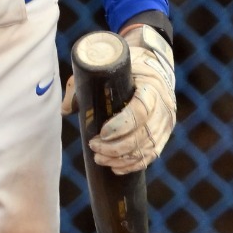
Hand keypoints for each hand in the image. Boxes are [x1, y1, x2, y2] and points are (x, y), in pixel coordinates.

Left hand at [87, 23, 177, 174]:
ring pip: (147, 149)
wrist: (154, 65)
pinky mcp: (164, 135)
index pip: (141, 110)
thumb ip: (82, 84)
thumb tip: (66, 109)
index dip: (122, 125)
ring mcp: (166, 123)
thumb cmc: (125, 67)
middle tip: (94, 146)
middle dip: (116, 147)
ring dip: (121, 158)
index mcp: (151, 86)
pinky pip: (151, 155)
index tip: (102, 133)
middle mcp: (163, 107)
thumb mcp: (105, 67)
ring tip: (99, 158)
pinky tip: (116, 168)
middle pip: (143, 135)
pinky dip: (133, 164)